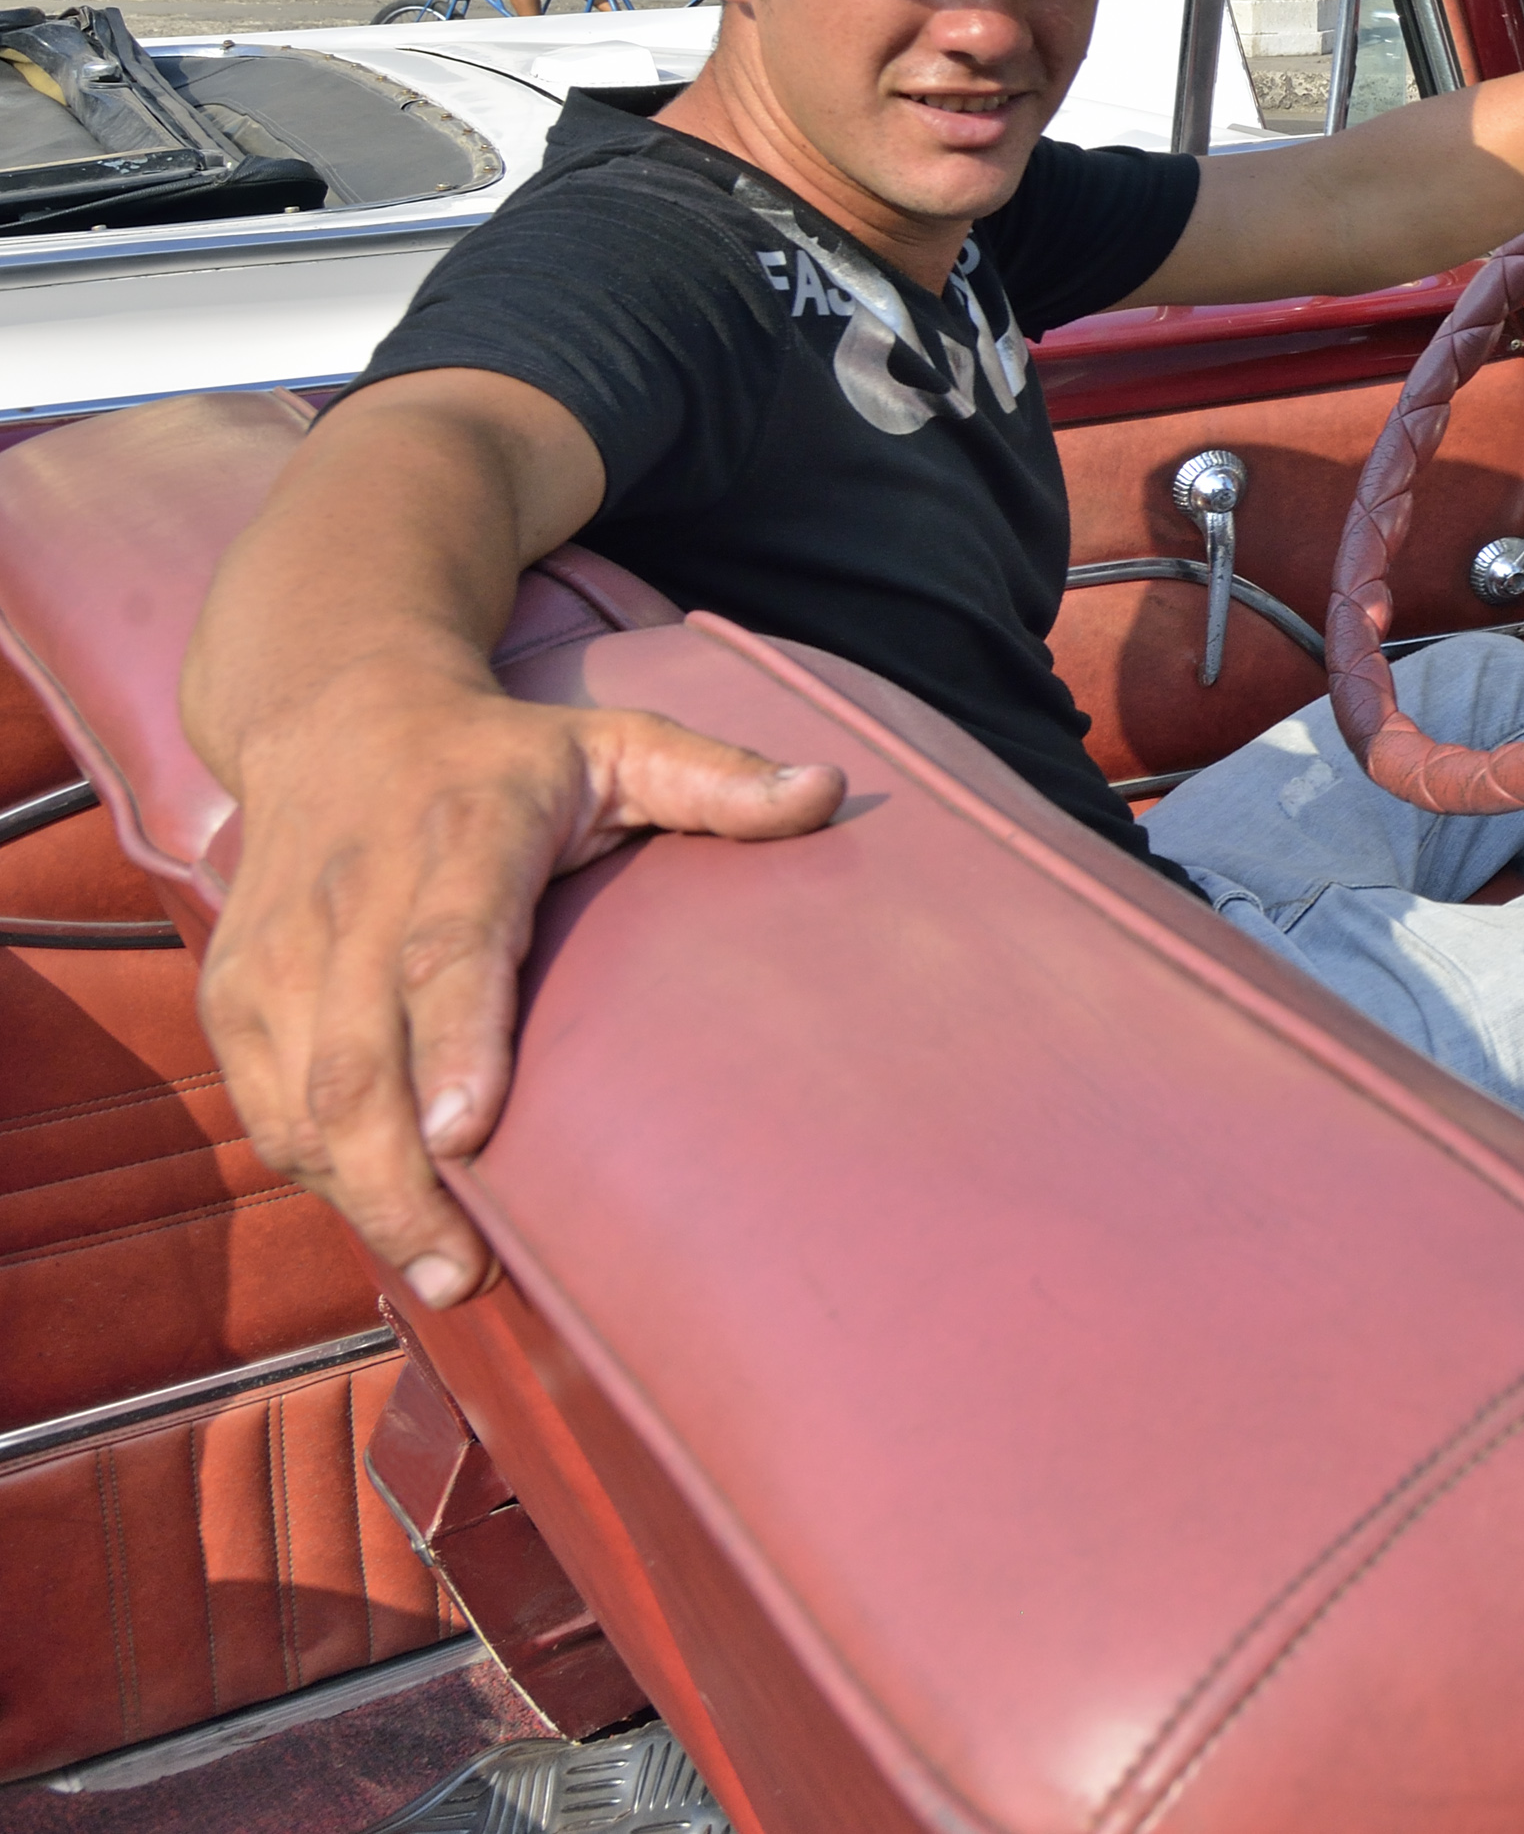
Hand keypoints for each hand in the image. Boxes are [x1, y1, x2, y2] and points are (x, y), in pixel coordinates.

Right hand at [199, 684, 841, 1308]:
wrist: (334, 711)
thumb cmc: (504, 752)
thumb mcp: (618, 740)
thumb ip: (718, 777)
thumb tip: (829, 791)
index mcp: (461, 835)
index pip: (447, 950)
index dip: (455, 1044)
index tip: (471, 1135)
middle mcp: (356, 895)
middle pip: (360, 1058)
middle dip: (400, 1178)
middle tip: (462, 1271)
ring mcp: (283, 948)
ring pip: (302, 1096)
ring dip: (360, 1193)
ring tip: (439, 1269)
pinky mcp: (236, 987)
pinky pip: (266, 1102)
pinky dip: (317, 1167)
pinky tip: (383, 1215)